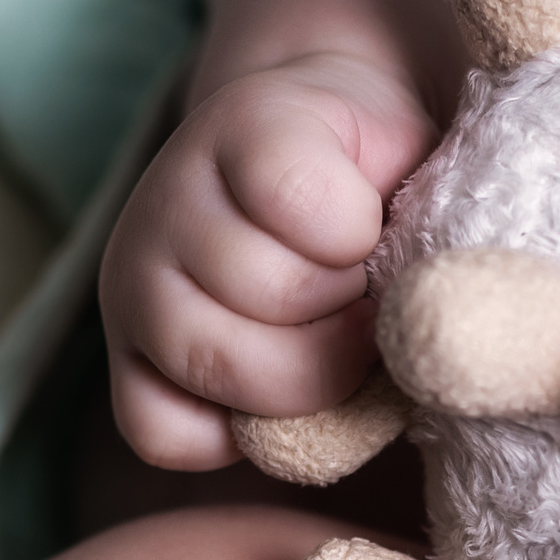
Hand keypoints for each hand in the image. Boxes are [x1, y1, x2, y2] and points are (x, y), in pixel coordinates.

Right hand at [98, 55, 435, 467]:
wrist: (322, 173)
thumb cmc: (383, 177)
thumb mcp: (420, 150)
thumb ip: (432, 202)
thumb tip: (424, 310)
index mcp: (246, 123)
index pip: (309, 204)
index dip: (362, 235)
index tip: (374, 222)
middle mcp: (165, 197)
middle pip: (273, 296)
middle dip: (346, 314)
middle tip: (362, 297)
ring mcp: (133, 284)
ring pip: (226, 370)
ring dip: (304, 375)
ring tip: (326, 339)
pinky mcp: (127, 366)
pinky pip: (167, 434)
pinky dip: (234, 436)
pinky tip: (278, 398)